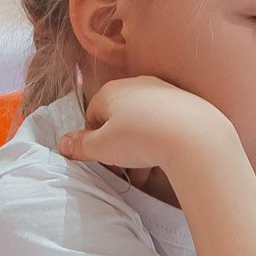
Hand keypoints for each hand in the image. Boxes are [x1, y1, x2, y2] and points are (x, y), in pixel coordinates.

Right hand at [58, 76, 234, 173]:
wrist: (194, 135)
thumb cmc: (140, 138)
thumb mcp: (102, 148)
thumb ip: (80, 145)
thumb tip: (62, 143)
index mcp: (111, 91)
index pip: (93, 115)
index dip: (95, 141)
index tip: (104, 160)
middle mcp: (136, 84)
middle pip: (119, 119)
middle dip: (119, 146)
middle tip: (124, 170)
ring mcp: (162, 90)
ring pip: (143, 122)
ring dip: (141, 146)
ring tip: (146, 171)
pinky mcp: (185, 101)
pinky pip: (165, 122)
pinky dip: (162, 140)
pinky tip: (166, 159)